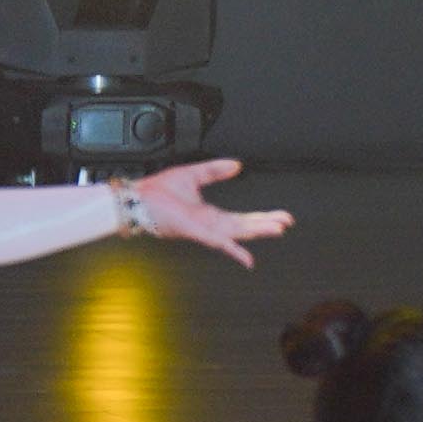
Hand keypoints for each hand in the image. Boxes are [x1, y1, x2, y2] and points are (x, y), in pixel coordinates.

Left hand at [123, 157, 286, 257]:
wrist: (136, 199)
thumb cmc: (157, 192)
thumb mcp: (193, 175)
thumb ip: (215, 170)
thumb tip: (237, 165)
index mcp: (209, 214)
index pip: (241, 218)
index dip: (262, 217)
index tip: (280, 216)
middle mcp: (208, 224)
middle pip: (244, 227)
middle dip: (266, 225)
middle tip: (286, 223)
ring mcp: (202, 230)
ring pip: (235, 233)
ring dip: (256, 232)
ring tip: (277, 229)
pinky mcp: (194, 231)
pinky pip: (216, 242)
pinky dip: (232, 249)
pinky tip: (246, 256)